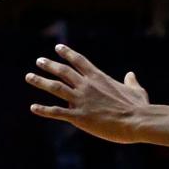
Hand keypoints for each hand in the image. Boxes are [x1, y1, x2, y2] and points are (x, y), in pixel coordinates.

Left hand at [26, 44, 150, 143]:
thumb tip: (130, 75)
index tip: (57, 47)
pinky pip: (56, 112)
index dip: (67, 53)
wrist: (137, 120)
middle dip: (49, 65)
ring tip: (29, 76)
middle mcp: (87, 86)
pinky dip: (43, 109)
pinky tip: (33, 107)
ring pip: (56, 87)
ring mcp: (81, 100)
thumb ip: (130, 81)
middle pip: (64, 71)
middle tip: (39, 60)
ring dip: (41, 81)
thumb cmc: (139, 107)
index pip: (80, 61)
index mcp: (99, 77)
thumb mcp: (136, 90)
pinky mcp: (78, 116)